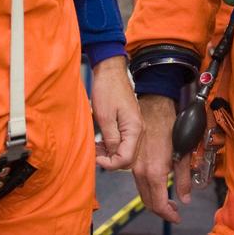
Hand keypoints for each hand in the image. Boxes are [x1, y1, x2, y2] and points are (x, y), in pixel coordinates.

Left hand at [90, 55, 141, 169]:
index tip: (97, 158)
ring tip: (95, 148)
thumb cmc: (107, 89)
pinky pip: (123, 142)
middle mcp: (138, 130)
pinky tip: (100, 141)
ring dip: (110, 154)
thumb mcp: (105, 117)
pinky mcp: (129, 123)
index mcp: (134, 129)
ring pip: (125, 151)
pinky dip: (112, 146)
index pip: (126, 159)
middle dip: (110, 160)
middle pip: (128, 158)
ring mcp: (135, 126)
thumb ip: (111, 139)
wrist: (110, 71)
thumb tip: (112, 156)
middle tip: (95, 154)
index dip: (110, 163)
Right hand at [132, 95, 191, 223]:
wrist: (154, 105)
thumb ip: (184, 178)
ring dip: (154, 199)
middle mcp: (140, 171)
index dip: (168, 214)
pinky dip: (148, 188)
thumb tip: (185, 197)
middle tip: (174, 211)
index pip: (158, 204)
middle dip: (161, 210)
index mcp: (154, 172)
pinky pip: (138, 181)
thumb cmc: (169, 124)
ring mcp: (133, 166)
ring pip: (142, 192)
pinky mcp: (131, 159)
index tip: (176, 216)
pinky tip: (158, 185)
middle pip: (147, 201)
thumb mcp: (183, 153)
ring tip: (168, 200)